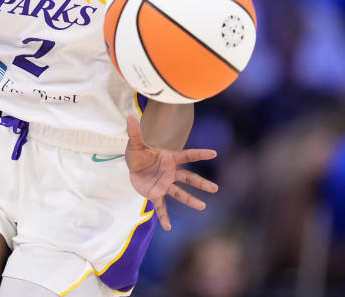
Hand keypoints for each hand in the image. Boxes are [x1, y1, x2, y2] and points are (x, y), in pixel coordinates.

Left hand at [125, 114, 217, 230]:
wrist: (132, 167)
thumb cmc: (137, 153)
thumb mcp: (134, 143)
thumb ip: (134, 131)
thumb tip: (129, 115)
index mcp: (169, 158)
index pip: (187, 156)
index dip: (199, 154)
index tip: (214, 153)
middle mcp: (171, 172)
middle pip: (189, 178)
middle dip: (201, 183)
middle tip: (215, 188)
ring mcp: (165, 184)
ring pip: (180, 193)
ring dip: (190, 199)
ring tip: (202, 206)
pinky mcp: (156, 194)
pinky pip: (162, 207)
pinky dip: (164, 217)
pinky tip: (168, 227)